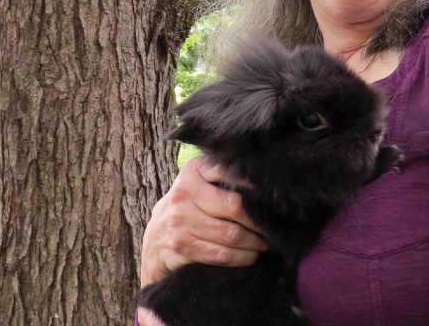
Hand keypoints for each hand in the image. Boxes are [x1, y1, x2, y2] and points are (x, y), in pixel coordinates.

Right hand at [139, 156, 267, 286]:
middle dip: (259, 221)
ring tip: (265, 244)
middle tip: (274, 227)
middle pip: (235, 207)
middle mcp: (184, 193)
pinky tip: (250, 256)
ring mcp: (179, 221)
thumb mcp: (200, 183)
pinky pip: (220, 254)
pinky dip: (241, 258)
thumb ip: (223, 177)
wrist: (154, 239)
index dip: (255, 187)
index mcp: (193, 171)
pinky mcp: (180, 246)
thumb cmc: (188, 207)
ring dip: (254, 243)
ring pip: (231, 234)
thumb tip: (264, 182)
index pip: (230, 173)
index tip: (274, 199)